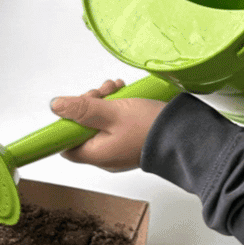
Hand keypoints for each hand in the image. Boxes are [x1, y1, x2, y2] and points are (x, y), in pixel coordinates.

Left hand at [49, 79, 165, 171]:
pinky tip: (126, 94)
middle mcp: (106, 156)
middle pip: (85, 129)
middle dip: (90, 105)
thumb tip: (56, 106)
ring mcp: (121, 149)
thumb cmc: (151, 127)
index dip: (69, 121)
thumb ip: (83, 108)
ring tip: (117, 88)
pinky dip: (119, 108)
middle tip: (103, 92)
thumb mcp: (113, 112)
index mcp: (97, 154)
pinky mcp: (134, 140)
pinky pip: (117, 124)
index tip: (79, 104)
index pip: (67, 143)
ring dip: (106, 102)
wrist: (187, 134)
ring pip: (102, 123)